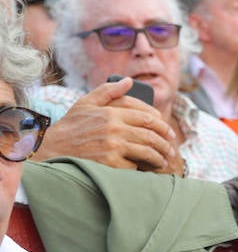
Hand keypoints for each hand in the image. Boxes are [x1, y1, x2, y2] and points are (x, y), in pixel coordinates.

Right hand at [35, 79, 176, 171]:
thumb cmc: (71, 126)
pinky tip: (146, 170)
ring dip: (160, 158)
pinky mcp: (111, 163)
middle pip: (152, 135)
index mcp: (112, 112)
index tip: (169, 133)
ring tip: (163, 161)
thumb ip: (109, 91)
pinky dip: (142, 168)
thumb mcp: (86, 103)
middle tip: (170, 150)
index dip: (163, 125)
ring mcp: (113, 146)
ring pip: (148, 151)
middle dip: (166, 144)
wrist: (53, 149)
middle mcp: (114, 128)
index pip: (148, 117)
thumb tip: (129, 81)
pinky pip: (135, 166)